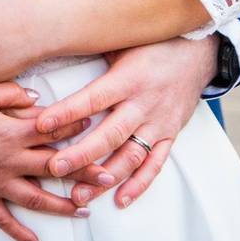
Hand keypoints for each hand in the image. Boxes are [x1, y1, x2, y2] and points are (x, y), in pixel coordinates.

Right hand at [0, 83, 109, 240]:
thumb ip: (10, 94)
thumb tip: (37, 99)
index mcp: (10, 133)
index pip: (50, 130)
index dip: (74, 125)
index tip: (94, 123)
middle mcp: (8, 161)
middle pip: (53, 167)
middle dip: (83, 172)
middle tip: (108, 176)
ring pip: (36, 197)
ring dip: (62, 204)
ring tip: (84, 209)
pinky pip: (4, 220)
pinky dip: (20, 233)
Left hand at [37, 36, 218, 208]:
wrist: (198, 51)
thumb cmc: (152, 43)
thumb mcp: (122, 40)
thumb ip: (93, 50)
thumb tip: (55, 48)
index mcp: (128, 78)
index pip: (93, 99)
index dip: (67, 112)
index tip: (41, 125)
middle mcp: (143, 103)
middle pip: (110, 134)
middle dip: (80, 155)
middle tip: (54, 169)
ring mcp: (158, 122)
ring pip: (130, 156)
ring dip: (105, 178)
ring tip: (80, 195)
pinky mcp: (170, 134)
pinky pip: (155, 164)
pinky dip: (139, 184)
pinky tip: (119, 200)